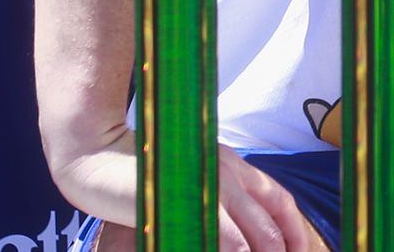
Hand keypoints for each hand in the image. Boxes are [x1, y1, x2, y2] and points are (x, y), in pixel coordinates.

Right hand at [55, 138, 323, 251]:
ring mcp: (211, 185)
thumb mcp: (188, 182)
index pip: (280, 201)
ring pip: (257, 238)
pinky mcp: (192, 201)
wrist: (96, 152)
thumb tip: (237, 237)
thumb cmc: (138, 173)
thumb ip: (215, 204)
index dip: (297, 234)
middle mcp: (229, 170)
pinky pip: (229, 241)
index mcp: (231, 164)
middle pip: (274, 225)